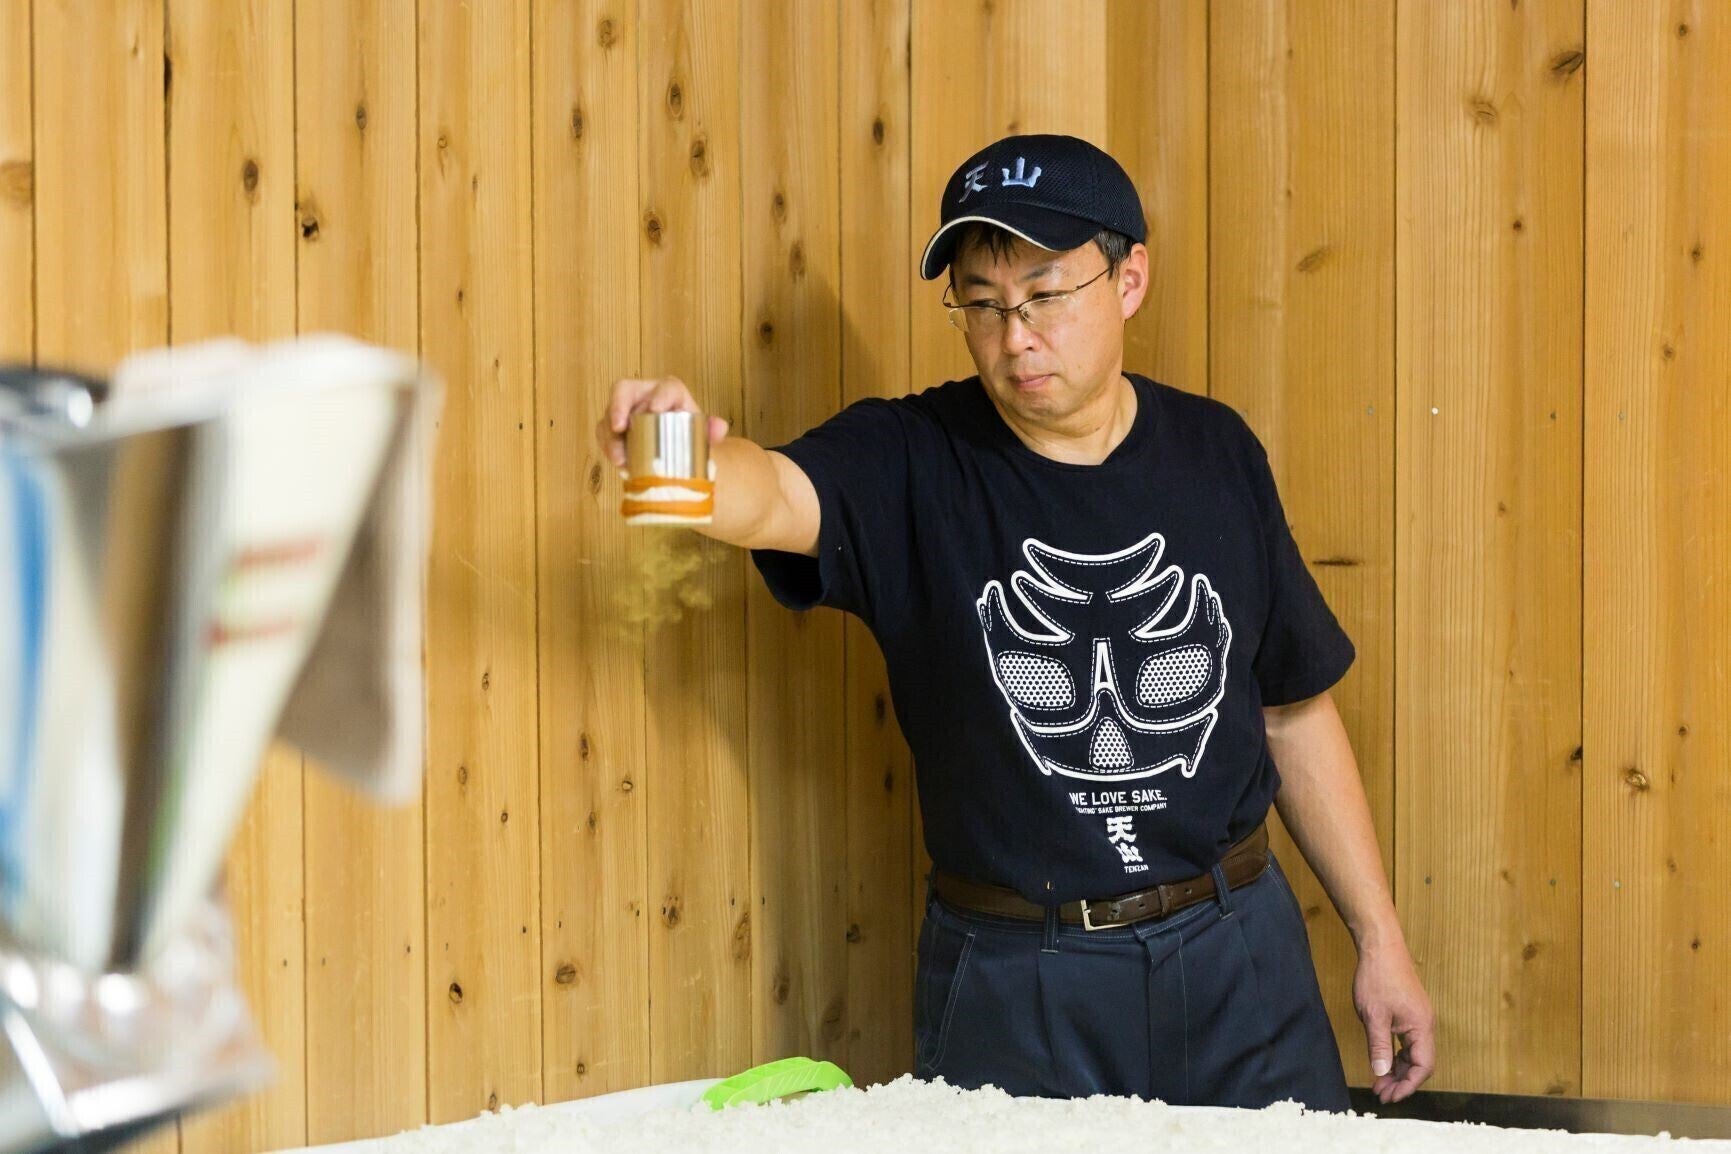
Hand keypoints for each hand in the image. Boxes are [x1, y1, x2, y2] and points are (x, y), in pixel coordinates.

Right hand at [595, 375, 730, 469]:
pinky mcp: (612, 426)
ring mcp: (625, 409)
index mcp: (669, 392)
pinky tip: (617, 461)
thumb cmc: (688, 434)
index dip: (659, 396)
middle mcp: (644, 395)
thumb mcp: (702, 434)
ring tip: (619, 458)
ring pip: (610, 413)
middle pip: (624, 390)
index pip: (665, 387)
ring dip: (610, 435)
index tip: (655, 410)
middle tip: (618, 427)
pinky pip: (603, 431)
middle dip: (618, 407)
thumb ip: (712, 430)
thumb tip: (719, 427)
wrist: (675, 448)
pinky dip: (607, 446)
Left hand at [1353, 936, 1434, 1103]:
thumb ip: (1379, 1047)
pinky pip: (1406, 1042)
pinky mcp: (1408, 1013)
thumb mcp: (1373, 1016)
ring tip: (1379, 1083)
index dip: (1407, 1085)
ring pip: (1412, 1053)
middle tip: (1380, 1094)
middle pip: (1419, 1063)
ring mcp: (1417, 1018)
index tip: (1389, 1097)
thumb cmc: (1377, 977)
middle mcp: (1424, 1024)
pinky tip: (1382, 1062)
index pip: (1423, 1067)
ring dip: (1397, 1069)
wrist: (1380, 947)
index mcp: (1421, 1027)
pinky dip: (1395, 1054)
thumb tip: (1380, 1074)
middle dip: (1401, 1081)